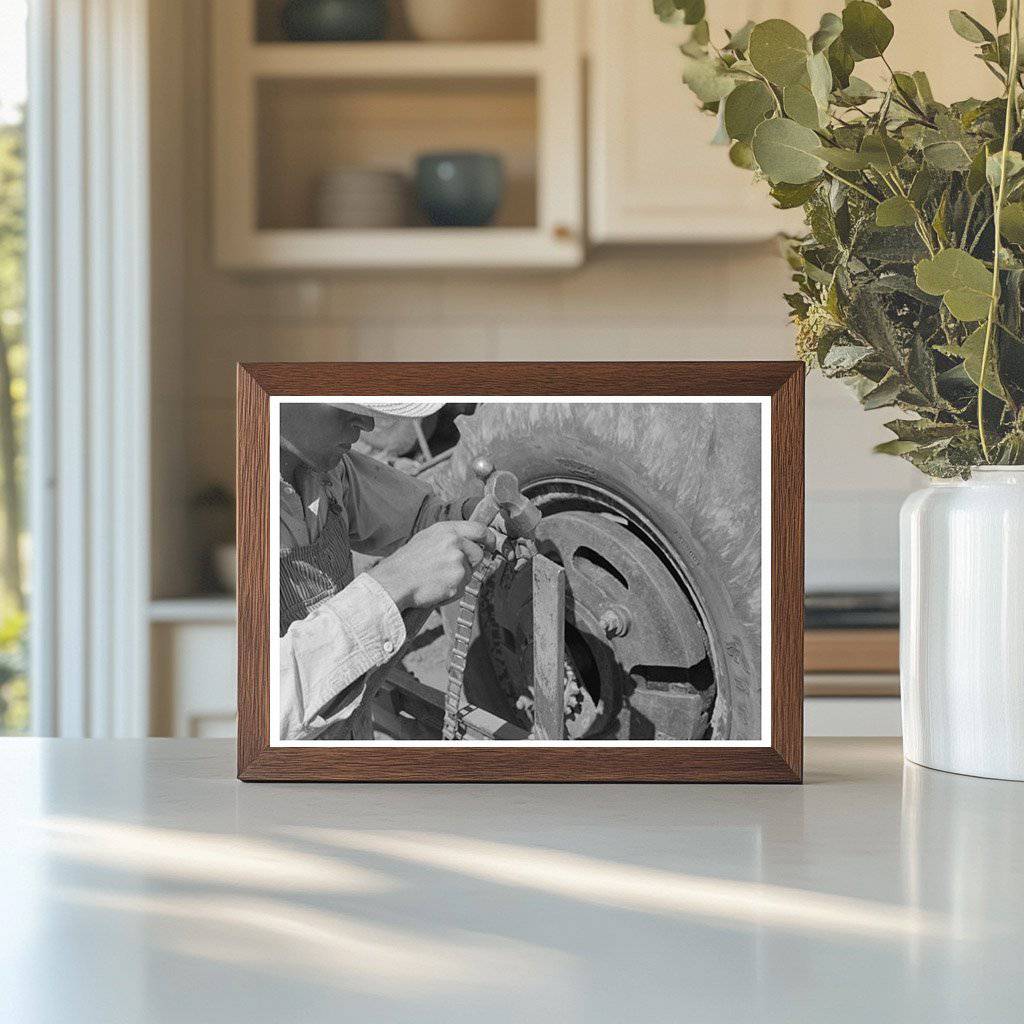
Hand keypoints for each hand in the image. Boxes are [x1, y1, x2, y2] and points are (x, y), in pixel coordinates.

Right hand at [366, 521, 496, 610]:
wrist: (395, 582)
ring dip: (458, 579)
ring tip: (436, 578)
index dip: (489, 538)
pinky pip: (462, 589)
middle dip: (470, 564)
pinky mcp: (457, 581)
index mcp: (447, 530)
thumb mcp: (427, 538)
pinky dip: (451, 592)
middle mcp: (455, 543)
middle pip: (478, 554)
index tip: (491, 545)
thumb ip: (450, 538)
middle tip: (451, 570)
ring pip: (470, 573)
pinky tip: (435, 588)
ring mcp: (457, 562)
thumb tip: (471, 542)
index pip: (480, 529)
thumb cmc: (407, 562)